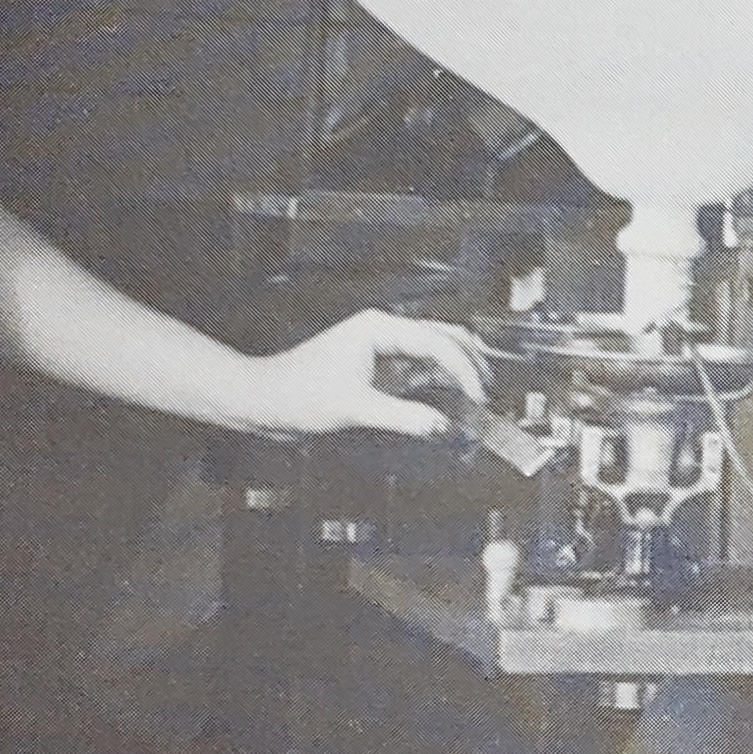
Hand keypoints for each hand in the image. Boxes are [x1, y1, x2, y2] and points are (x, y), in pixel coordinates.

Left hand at [243, 309, 489, 441]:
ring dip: (457, 371)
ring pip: (434, 351)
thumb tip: (443, 425)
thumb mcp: (355, 408)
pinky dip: (438, 382)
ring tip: (476, 398)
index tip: (477, 398)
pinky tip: (450, 401)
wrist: (264, 399)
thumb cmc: (299, 394)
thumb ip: (403, 417)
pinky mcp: (376, 366)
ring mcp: (381, 347)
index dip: (464, 370)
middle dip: (470, 363)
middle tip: (488, 394)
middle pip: (444, 337)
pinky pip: (418, 369)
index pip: (438, 342)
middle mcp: (383, 331)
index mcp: (379, 328)